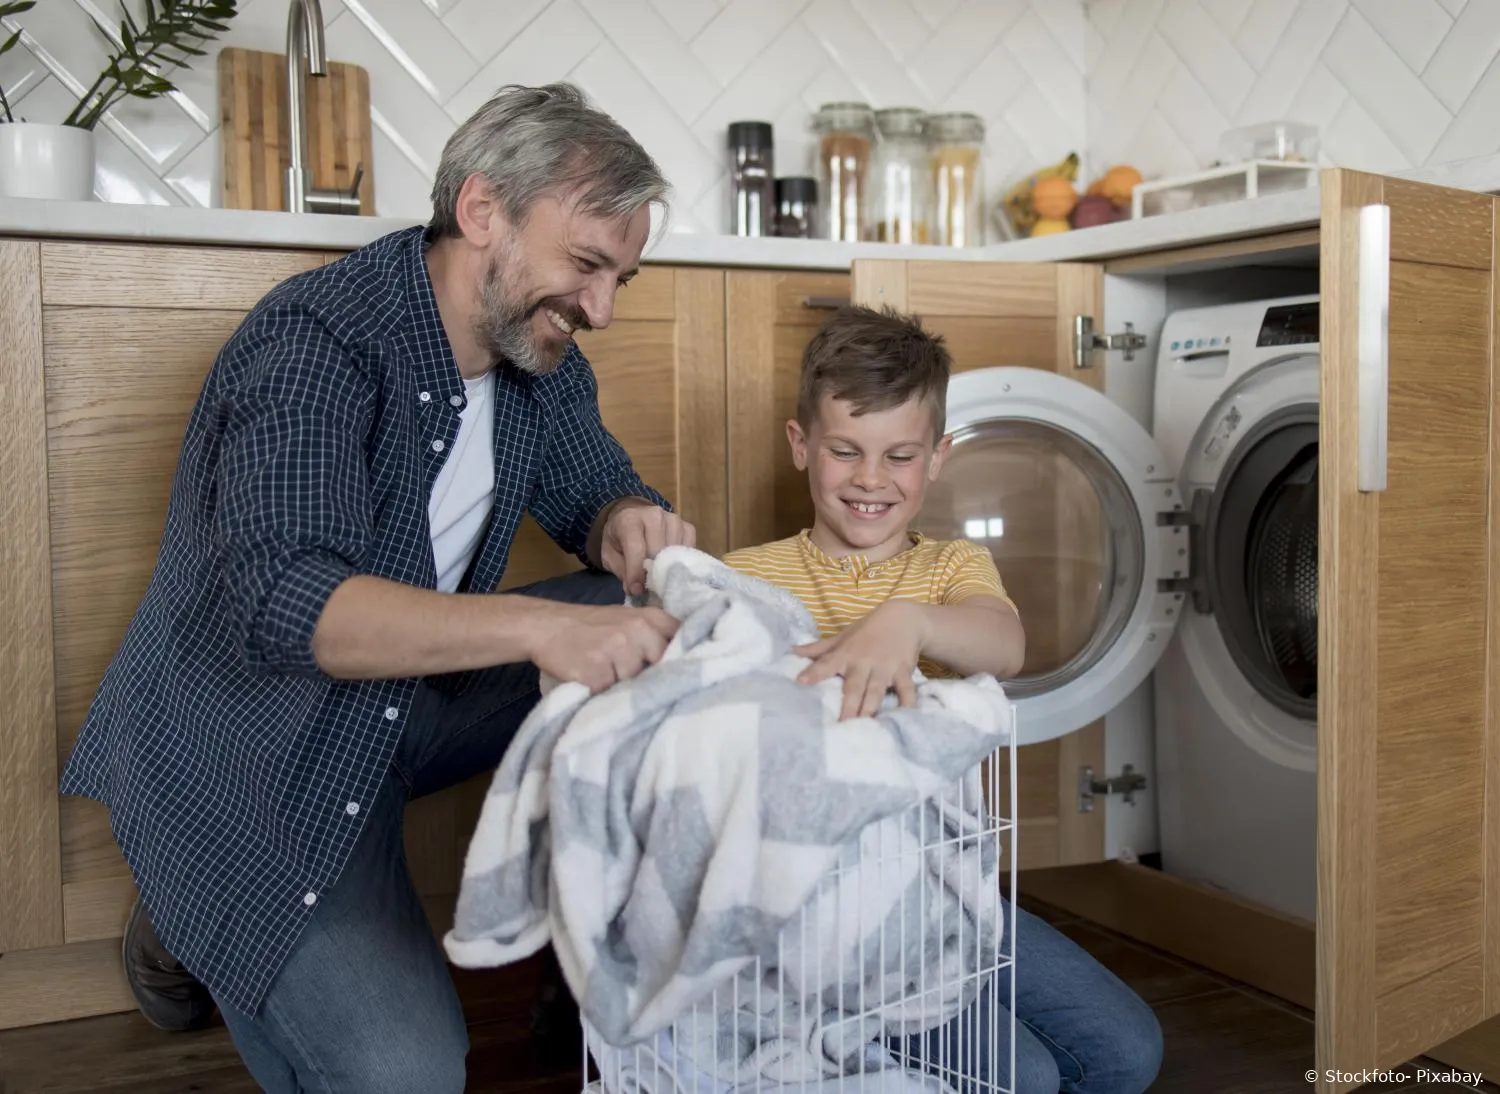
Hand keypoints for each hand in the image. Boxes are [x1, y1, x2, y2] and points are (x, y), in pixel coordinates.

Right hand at [529, 601, 679, 693]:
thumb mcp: (629, 620)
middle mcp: (638, 630)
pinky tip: (592, 680)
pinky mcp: (597, 671)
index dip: (681, 661)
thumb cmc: (592, 627)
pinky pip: (611, 694)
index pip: (683, 643)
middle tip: (627, 673)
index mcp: (651, 617)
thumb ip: (657, 636)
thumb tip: (686, 665)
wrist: (547, 626)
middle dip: (649, 677)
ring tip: (605, 673)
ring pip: (636, 685)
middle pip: (662, 670)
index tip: (678, 674)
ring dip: (623, 687)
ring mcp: (617, 649)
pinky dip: (603, 693)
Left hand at [599, 500, 695, 597]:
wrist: (631, 515)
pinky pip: (688, 549)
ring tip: (658, 575)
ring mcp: (674, 520)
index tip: (636, 591)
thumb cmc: (619, 538)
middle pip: (658, 551)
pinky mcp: (687, 526)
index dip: (636, 572)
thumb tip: (636, 590)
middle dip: (652, 572)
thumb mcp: (610, 554)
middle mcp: (654, 515)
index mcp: (629, 519)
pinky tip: (670, 564)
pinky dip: (680, 561)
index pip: (636, 548)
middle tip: (647, 585)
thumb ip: (621, 571)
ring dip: (667, 567)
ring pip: (675, 552)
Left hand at [794, 600, 929, 719]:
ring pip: (876, 691)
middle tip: (841, 724)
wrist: (902, 619)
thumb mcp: (842, 637)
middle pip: (854, 686)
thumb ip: (819, 648)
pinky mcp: (903, 671)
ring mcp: (884, 667)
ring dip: (871, 708)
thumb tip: (793, 651)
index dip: (813, 672)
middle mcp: (863, 662)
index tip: (800, 682)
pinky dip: (908, 702)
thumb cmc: (867, 631)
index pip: (826, 663)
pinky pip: (906, 689)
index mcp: (845, 654)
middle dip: (848, 705)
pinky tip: (906, 716)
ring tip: (866, 727)